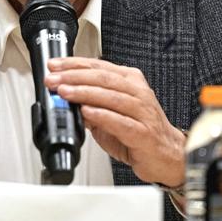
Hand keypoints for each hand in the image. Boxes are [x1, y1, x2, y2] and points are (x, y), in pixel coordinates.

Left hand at [45, 57, 185, 186]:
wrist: (167, 155)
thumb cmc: (140, 132)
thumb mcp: (111, 112)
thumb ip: (90, 103)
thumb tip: (64, 97)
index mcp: (130, 81)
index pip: (99, 67)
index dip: (74, 64)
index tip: (55, 66)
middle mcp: (138, 92)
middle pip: (103, 78)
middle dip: (74, 77)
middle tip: (53, 79)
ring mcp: (142, 111)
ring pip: (110, 96)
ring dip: (84, 93)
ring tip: (64, 92)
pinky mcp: (143, 132)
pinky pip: (120, 121)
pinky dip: (101, 115)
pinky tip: (86, 112)